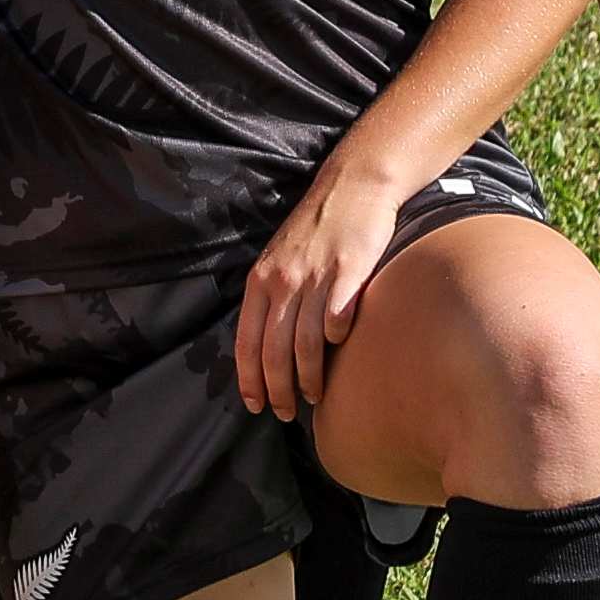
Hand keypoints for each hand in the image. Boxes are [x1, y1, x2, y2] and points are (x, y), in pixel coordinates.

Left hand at [235, 155, 414, 422]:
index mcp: (261, 280)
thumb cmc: (317, 229)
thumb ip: (272, 297)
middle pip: (273, 350)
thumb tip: (267, 345)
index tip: (255, 405)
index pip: (246, 341)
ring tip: (314, 396)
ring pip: (305, 344)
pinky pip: (338, 317)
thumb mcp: (280, 259)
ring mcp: (316, 277)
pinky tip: (341, 349)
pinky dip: (337, 339)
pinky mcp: (349, 272)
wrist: (353, 186)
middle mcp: (283, 281)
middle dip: (278, 390)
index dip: (249, 378)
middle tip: (286, 414)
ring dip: (309, 377)